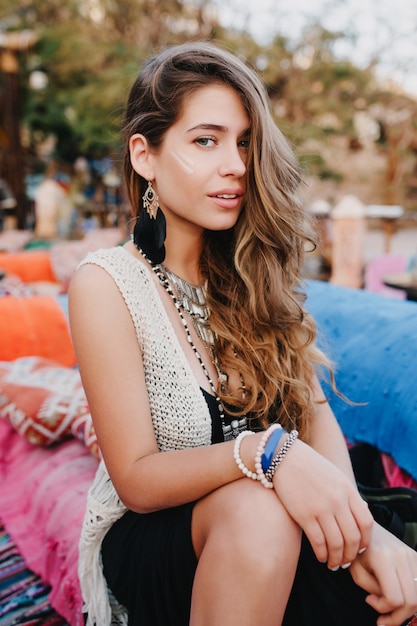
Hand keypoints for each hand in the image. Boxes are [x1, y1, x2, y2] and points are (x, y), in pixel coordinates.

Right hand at [272, 439, 372, 568]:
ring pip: (337, 544)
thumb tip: (360, 515)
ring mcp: (322, 508)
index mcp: (348, 490)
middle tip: (346, 562)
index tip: (360, 549)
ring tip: (333, 564)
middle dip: (351, 555)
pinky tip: (320, 556)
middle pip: (353, 538)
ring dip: (337, 559)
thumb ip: (348, 495)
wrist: (283, 457)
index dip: (365, 540)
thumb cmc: (309, 467)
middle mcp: (338, 501)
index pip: (366, 523)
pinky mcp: (304, 515)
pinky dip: (322, 554)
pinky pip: (319, 543)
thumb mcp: (335, 476)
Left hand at [349, 522, 416, 625]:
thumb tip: (385, 602)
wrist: (366, 528)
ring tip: (391, 607)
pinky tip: (399, 597)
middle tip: (384, 617)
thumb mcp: (355, 570)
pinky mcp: (416, 556)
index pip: (394, 597)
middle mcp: (401, 556)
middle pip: (411, 600)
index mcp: (383, 558)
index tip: (370, 601)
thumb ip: (370, 589)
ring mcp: (411, 555)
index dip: (383, 608)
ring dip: (406, 609)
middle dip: (398, 616)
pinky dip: (412, 597)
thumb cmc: (358, 549)